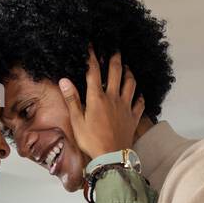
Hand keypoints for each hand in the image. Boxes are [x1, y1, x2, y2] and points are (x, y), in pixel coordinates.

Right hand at [60, 45, 144, 160]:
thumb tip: (64, 80)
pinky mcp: (133, 118)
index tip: (92, 45)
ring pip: (131, 84)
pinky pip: (139, 103)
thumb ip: (72, 99)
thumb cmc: (92, 141)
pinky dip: (140, 96)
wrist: (112, 157)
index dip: (92, 56)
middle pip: (116, 72)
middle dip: (115, 58)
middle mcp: (113, 98)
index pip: (94, 71)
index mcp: (97, 98)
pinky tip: (139, 94)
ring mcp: (126, 107)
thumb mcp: (77, 121)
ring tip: (127, 67)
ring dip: (129, 73)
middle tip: (115, 48)